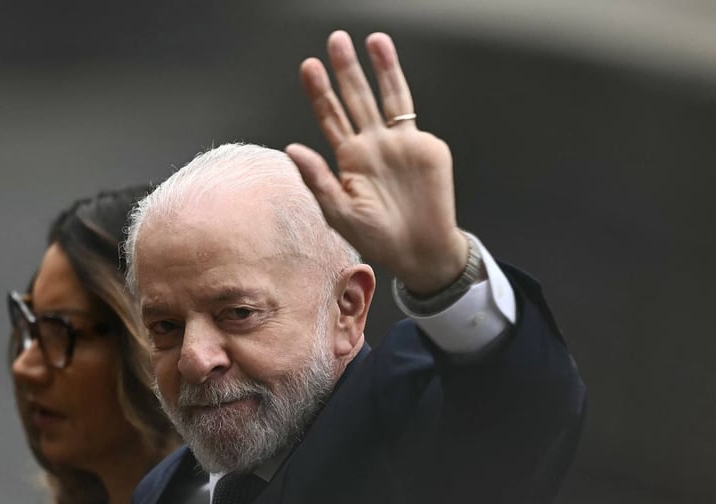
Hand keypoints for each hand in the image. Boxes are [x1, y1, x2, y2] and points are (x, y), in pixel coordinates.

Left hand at [286, 31, 468, 295]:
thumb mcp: (339, 213)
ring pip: (386, 97)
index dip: (319, 92)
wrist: (419, 250)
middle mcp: (371, 145)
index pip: (330, 118)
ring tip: (372, 40)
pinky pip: (409, 114)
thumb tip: (292, 148)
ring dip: (379, 69)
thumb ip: (317, 179)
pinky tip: (388, 69)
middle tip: (336, 41)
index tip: (309, 67)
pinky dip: (398, 87)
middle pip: (356, 99)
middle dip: (346, 70)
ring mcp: (398, 143)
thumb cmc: (377, 237)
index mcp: (349, 160)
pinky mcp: (423, 146)